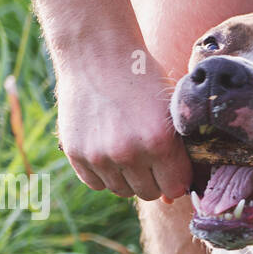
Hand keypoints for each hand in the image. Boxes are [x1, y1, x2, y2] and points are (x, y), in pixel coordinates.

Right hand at [55, 49, 190, 202]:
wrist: (97, 54)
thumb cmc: (142, 80)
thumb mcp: (168, 111)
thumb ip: (176, 154)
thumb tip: (169, 199)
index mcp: (160, 141)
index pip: (175, 187)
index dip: (176, 178)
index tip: (171, 166)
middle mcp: (130, 152)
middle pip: (148, 193)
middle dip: (153, 179)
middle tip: (148, 156)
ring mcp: (100, 155)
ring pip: (121, 190)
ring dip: (127, 177)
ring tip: (127, 149)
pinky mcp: (76, 153)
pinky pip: (95, 183)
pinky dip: (103, 174)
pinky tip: (107, 150)